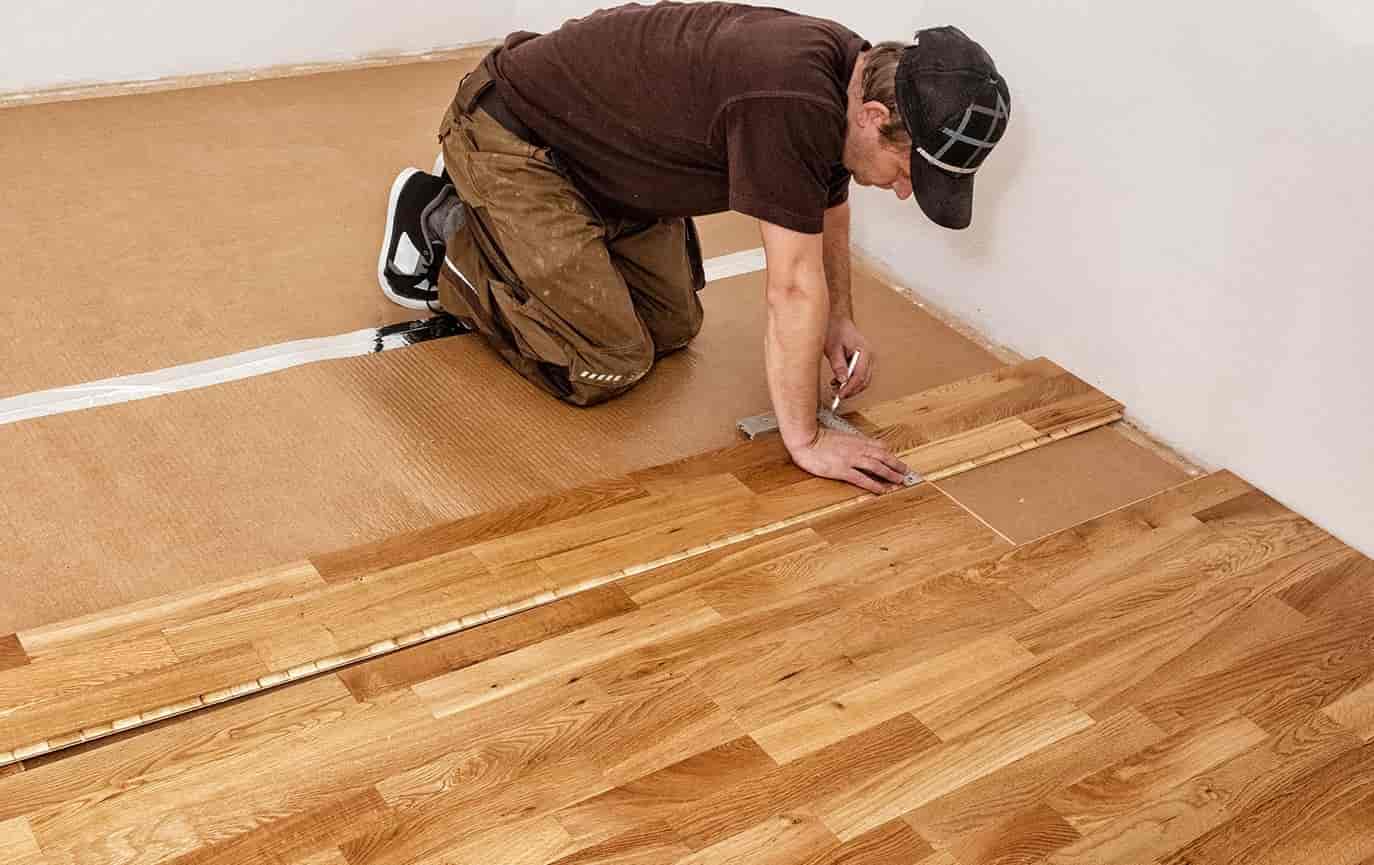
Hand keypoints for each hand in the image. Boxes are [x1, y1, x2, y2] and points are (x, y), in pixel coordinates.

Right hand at [788, 428, 910, 494]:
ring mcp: (851, 459)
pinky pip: (863, 479)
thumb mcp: (836, 435)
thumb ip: (848, 440)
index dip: (890, 454)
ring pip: (877, 467)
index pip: (879, 446)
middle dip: (896, 464)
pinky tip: (882, 490)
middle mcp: (857, 449)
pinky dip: (874, 485)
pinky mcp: (843, 470)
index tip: (897, 460)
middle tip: (905, 472)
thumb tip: (855, 444)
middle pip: (883, 457)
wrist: (805, 440)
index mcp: (856, 440)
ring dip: (890, 474)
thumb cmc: (816, 438)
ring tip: (899, 481)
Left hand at [824, 317, 873, 402]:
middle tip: (837, 396)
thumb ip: (838, 364)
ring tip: (835, 389)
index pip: (860, 375)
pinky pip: (859, 376)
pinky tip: (837, 382)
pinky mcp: (862, 362)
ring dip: (850, 387)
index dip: (850, 388)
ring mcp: (867, 360)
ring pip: (862, 380)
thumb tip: (842, 380)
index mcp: (864, 351)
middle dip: (851, 390)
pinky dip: (850, 382)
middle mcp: (869, 356)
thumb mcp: (833, 348)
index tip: (840, 395)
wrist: (837, 321)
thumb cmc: (835, 330)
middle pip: (864, 380)